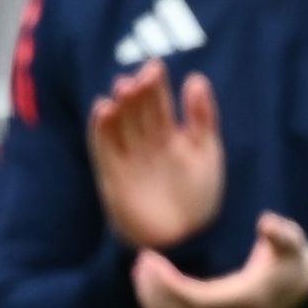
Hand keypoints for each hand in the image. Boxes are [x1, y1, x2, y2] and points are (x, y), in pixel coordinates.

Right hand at [87, 66, 223, 248]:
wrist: (183, 240)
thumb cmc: (200, 199)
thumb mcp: (207, 153)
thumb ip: (201, 117)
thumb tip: (195, 78)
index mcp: (169, 135)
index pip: (157, 103)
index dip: (155, 85)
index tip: (154, 68)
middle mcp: (144, 143)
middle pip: (135, 110)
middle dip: (135, 93)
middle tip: (137, 78)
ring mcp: (126, 157)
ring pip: (118, 124)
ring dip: (118, 106)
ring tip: (123, 89)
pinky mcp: (110, 174)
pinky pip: (102, 147)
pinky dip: (100, 128)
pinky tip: (103, 109)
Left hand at [133, 214, 307, 307]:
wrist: (294, 295)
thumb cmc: (287, 264)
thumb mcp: (293, 245)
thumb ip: (282, 233)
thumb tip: (265, 222)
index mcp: (244, 303)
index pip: (196, 302)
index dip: (168, 284)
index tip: (149, 257)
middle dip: (154, 292)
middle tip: (142, 261)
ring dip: (152, 305)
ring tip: (142, 272)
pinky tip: (150, 294)